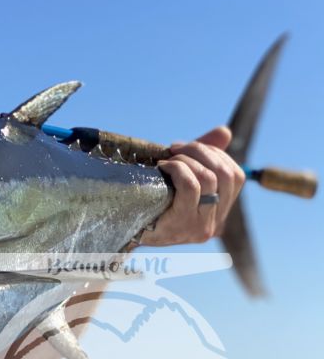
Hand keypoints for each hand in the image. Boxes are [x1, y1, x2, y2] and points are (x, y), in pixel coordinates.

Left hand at [138, 126, 246, 245]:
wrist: (123, 226)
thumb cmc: (151, 199)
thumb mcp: (179, 176)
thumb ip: (203, 155)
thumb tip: (224, 131)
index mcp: (219, 210)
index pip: (235, 176)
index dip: (214, 154)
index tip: (186, 148)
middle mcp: (216, 222)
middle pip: (226, 174)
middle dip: (200, 151)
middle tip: (175, 148)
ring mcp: (201, 225)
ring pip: (209, 178)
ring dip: (186, 160)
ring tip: (167, 160)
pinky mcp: (183, 224)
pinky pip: (190, 187)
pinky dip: (177, 169)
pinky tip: (162, 168)